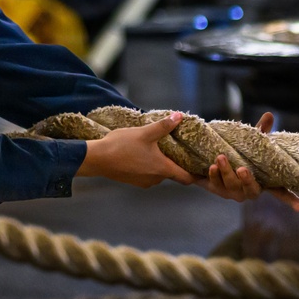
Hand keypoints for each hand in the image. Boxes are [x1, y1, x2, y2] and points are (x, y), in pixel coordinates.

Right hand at [77, 111, 197, 187]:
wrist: (97, 159)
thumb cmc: (122, 146)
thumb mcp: (145, 133)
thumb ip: (163, 126)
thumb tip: (179, 116)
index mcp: (162, 168)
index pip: (186, 178)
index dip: (195, 174)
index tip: (200, 168)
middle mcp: (155, 179)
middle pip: (172, 174)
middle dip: (176, 164)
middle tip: (179, 151)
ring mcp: (143, 182)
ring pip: (159, 174)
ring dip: (160, 164)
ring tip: (158, 149)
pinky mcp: (133, 181)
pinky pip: (147, 175)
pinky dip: (148, 166)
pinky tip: (142, 154)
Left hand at [196, 112, 298, 210]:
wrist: (209, 157)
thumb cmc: (238, 151)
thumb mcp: (250, 142)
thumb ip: (260, 132)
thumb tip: (269, 115)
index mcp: (263, 181)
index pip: (280, 192)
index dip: (291, 200)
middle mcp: (249, 189)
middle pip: (252, 190)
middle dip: (247, 181)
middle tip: (242, 169)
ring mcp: (233, 192)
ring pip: (231, 186)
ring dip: (227, 173)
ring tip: (220, 158)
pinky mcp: (217, 190)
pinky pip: (215, 185)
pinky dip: (214, 176)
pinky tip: (211, 167)